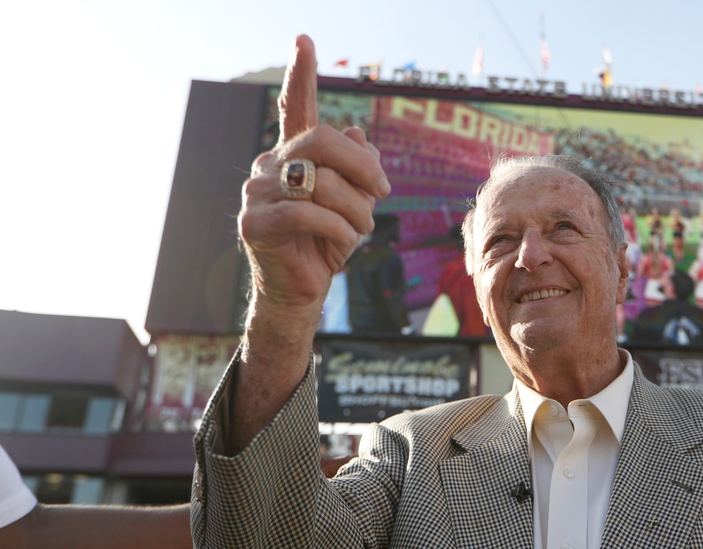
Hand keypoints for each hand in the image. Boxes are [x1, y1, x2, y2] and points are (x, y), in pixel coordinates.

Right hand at [238, 35, 390, 314]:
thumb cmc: (327, 243)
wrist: (302, 291)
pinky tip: (345, 242)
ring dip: (356, 208)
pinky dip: (337, 227)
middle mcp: (269, 165)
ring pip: (320, 181)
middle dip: (362, 165)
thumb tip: (359, 133)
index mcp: (292, 156)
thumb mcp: (354, 203)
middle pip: (321, 140)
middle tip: (383, 190)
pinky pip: (307, 213)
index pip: (296, 108)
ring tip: (363, 229)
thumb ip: (358, 169)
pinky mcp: (254, 223)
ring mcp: (256, 192)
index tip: (304, 39)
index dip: (301, 75)